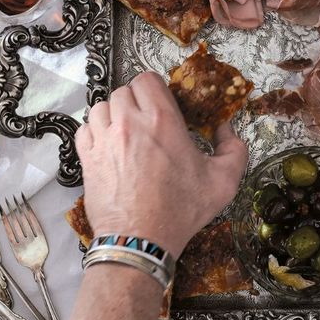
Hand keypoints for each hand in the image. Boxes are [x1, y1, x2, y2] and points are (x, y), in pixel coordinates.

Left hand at [74, 73, 248, 255]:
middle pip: (124, 91)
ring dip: (114, 115)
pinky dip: (96, 132)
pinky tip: (109, 146)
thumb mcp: (223, 181)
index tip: (163, 105)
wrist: (140, 240)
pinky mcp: (87, 157)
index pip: (147, 79)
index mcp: (162, 121)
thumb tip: (225, 128)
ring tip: (126, 133)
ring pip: (102, 106)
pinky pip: (85, 128)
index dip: (155, 89)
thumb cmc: (180, 211)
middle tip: (147, 122)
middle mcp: (129, 123)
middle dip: (136, 102)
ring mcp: (104, 139)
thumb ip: (234, 149)